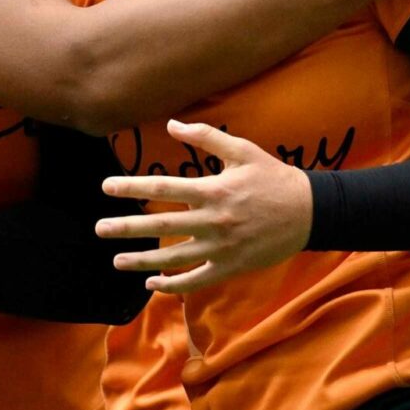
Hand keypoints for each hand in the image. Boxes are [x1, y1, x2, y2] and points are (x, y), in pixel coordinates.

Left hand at [96, 120, 310, 293]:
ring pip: (174, 258)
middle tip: (99, 228)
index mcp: (214, 190)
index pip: (164, 188)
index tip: (106, 187)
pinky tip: (150, 284)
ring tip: (116, 260)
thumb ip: (206, 137)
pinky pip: (196, 279)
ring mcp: (222, 246)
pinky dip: (172, 284)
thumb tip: (172, 124)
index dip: (132, 187)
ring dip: (142, 260)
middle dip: (127, 228)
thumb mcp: (243, 150)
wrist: (310, 212)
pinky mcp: (230, 266)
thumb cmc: (274, 177)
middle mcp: (214, 220)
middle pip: (162, 225)